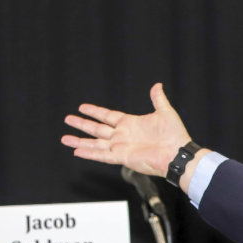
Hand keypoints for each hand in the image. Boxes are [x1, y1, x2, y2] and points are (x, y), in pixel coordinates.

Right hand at [61, 83, 195, 178]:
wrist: (177, 153)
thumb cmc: (175, 135)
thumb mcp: (165, 112)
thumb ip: (158, 99)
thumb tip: (157, 85)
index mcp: (130, 124)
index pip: (108, 116)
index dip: (95, 112)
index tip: (82, 107)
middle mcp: (123, 135)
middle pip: (97, 129)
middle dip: (82, 124)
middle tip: (68, 119)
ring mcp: (121, 147)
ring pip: (95, 143)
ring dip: (80, 141)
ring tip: (64, 138)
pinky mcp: (122, 157)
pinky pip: (102, 155)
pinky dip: (89, 153)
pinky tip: (77, 151)